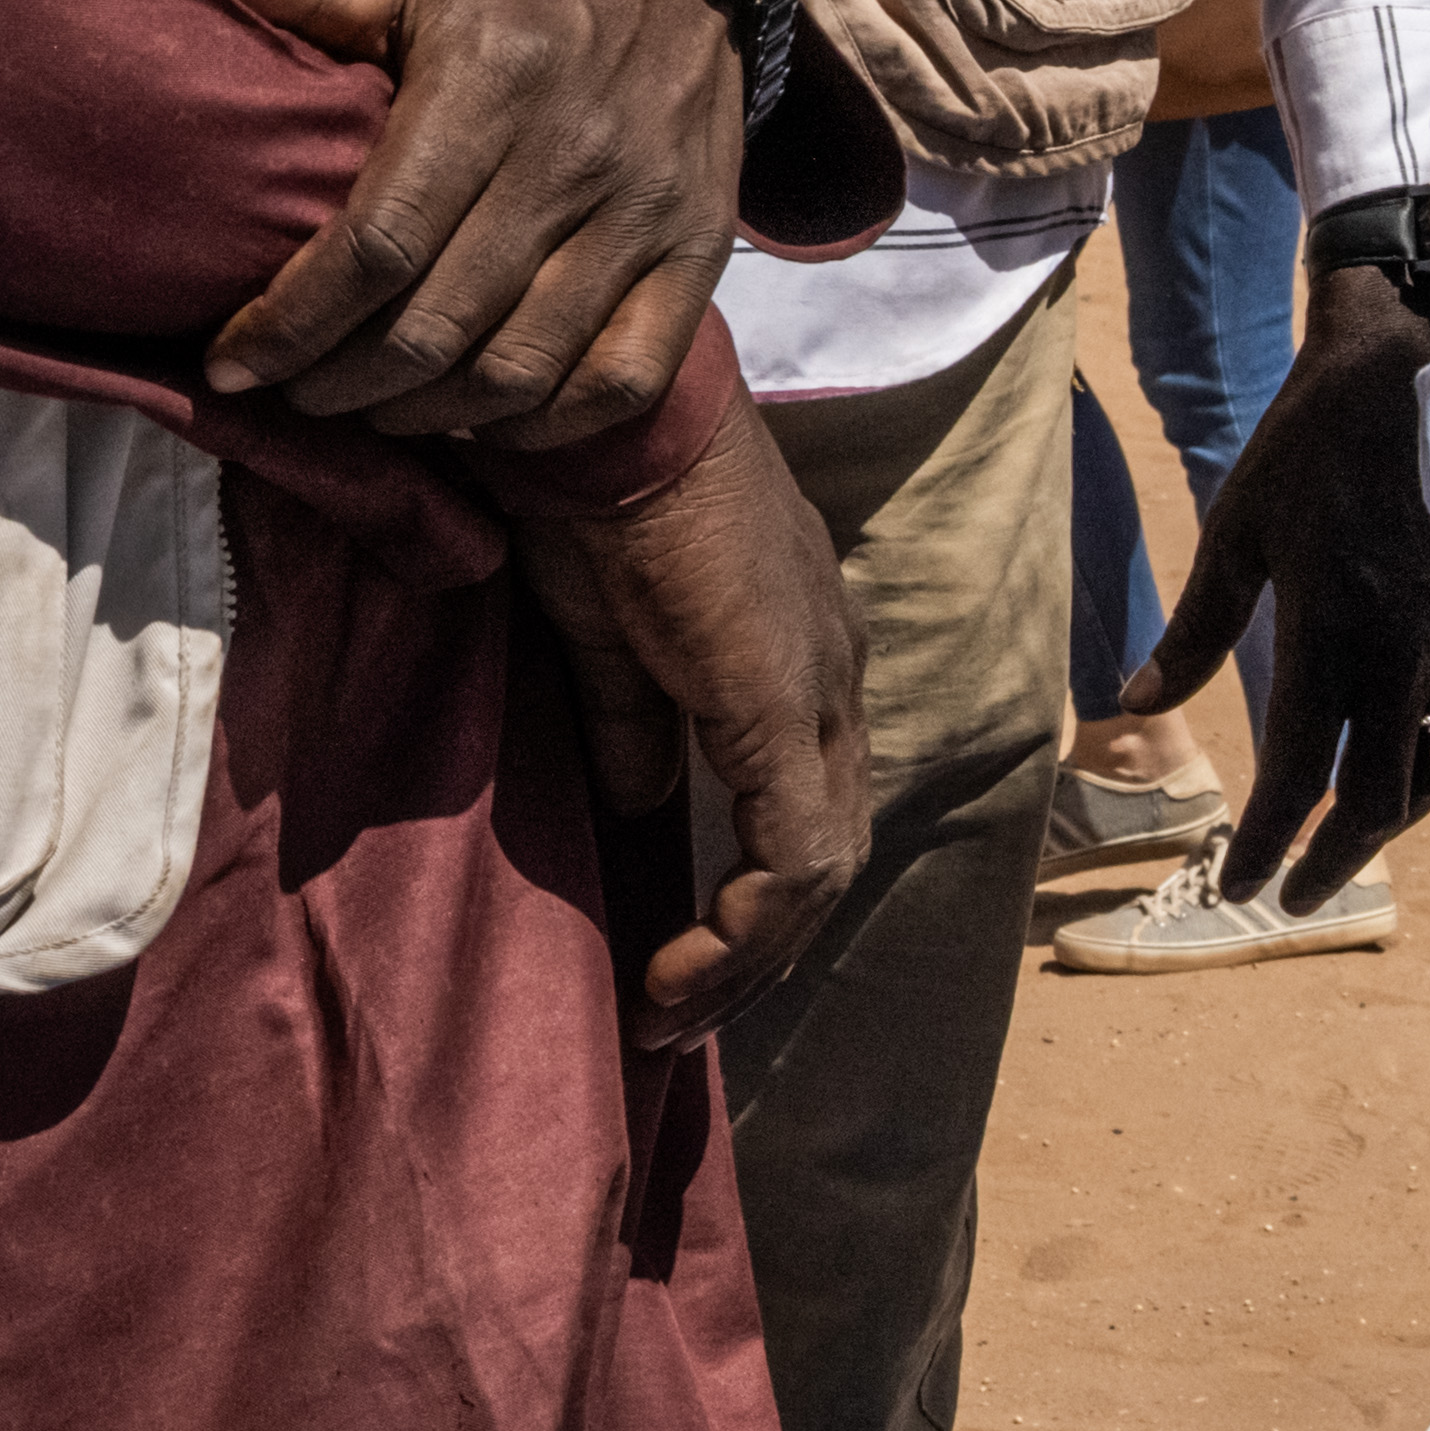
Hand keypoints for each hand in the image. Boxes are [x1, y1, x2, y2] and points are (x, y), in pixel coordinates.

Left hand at [177, 0, 745, 443]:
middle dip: (340, 382)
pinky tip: (485, 413)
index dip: (291, 322)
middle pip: (436, 324)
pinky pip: (624, 375)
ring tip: (371, 407)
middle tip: (290, 391)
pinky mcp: (701, 247)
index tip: (230, 363)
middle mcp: (575, 156)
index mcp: (492, 81)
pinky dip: (546, 421)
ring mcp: (644, 211)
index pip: (376, 244)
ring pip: (521, 366)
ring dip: (427, 410)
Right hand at [525, 409, 871, 1043]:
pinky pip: (795, 853)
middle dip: (758, 948)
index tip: (670, 963)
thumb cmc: (596, 495)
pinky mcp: (785, 706)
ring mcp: (821, 692)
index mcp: (797, 657)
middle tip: (677, 1012)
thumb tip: (641, 803)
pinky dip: (745, 928)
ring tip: (670, 1015)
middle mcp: (833, 679)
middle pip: (827, 848)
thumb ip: (637, 721)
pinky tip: (681, 975)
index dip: (749, 897)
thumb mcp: (610, 635)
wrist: (604, 415)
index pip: (805, 803)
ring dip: (748, 958)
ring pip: (822, 866)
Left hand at [1120, 254, 1429, 899]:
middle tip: (1292, 898)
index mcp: (1330, 632)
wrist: (1419, 365)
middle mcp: (1402, 651)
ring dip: (1389, 824)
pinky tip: (1411, 778)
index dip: (1267, 844)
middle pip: (1377, 799)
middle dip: (1332, 860)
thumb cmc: (1309, 444)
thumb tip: (1133, 706)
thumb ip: (1192, 628)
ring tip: (1344, 848)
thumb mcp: (1235, 528)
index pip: (1298, 774)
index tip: (1237, 886)